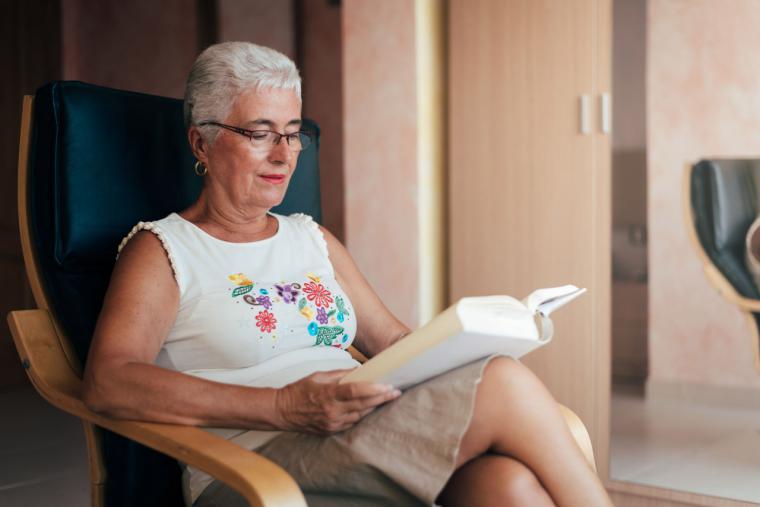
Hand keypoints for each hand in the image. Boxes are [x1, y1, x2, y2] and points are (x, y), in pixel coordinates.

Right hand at [274, 369, 400, 434]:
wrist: (281, 411)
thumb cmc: (298, 390)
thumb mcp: (318, 376)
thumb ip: (340, 374)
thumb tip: (359, 370)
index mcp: (328, 395)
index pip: (356, 391)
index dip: (374, 389)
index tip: (388, 386)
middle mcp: (332, 411)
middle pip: (363, 405)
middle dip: (382, 398)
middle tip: (396, 392)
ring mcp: (331, 423)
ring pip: (360, 415)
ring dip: (374, 407)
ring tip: (387, 399)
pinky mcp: (330, 431)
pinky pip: (351, 423)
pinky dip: (361, 415)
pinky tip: (369, 409)